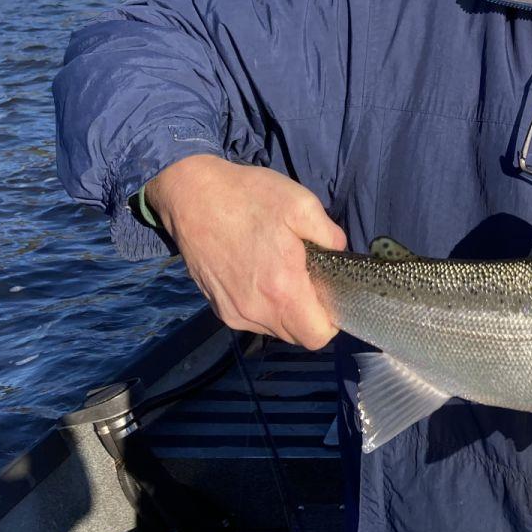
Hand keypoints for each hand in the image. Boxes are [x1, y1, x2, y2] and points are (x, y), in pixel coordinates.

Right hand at [145, 155, 346, 349]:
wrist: (191, 196)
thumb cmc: (248, 197)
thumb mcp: (301, 204)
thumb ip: (330, 235)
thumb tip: (339, 253)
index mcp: (281, 289)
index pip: (317, 336)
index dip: (332, 321)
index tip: (331, 294)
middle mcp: (255, 311)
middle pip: (296, 336)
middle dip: (310, 315)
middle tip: (310, 279)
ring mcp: (232, 312)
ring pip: (273, 329)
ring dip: (285, 310)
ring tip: (282, 272)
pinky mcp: (217, 307)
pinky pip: (251, 320)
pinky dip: (263, 306)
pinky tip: (259, 273)